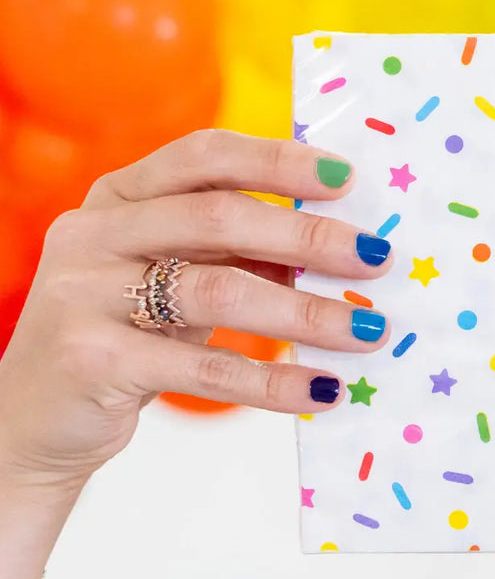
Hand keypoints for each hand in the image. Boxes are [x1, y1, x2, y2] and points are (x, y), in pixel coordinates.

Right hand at [0, 130, 391, 491]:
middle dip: (309, 236)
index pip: (204, 156)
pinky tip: (323, 390)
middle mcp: (94, 233)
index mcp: (119, 196)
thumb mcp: (174, 278)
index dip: (278, 161)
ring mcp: (84, 295)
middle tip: (377, 258)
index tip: (348, 179)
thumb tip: (339, 243)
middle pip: (219, 217)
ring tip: (370, 330)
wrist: (32, 422)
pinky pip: (204, 369)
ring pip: (218, 290)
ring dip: (306, 313)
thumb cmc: (126, 335)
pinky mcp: (92, 361)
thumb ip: (235, 251)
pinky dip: (273, 382)